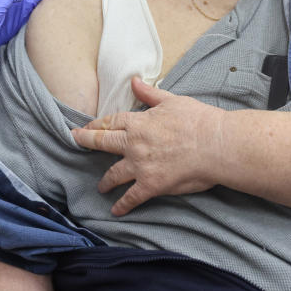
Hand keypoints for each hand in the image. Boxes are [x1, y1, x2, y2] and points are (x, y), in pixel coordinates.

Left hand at [71, 77, 224, 215]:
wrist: (216, 144)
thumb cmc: (198, 120)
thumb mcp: (172, 100)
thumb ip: (149, 94)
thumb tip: (133, 81)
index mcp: (138, 122)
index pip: (110, 122)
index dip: (96, 125)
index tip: (85, 126)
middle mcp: (133, 143)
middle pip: (103, 142)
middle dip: (86, 142)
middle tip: (75, 142)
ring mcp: (140, 165)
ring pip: (114, 173)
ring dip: (105, 181)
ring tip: (100, 186)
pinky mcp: (151, 185)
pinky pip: (131, 197)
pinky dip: (122, 205)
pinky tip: (116, 210)